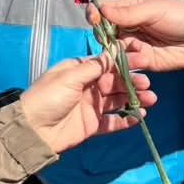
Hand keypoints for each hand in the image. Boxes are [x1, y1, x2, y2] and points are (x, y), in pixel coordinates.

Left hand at [17, 53, 153, 155]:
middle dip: (132, 81)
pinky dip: (126, 119)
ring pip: (117, 100)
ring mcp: (90, 106)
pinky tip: (139, 116)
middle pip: (114, 82)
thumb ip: (93, 67)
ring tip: (150, 99)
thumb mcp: (69, 77)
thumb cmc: (47, 97)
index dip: (124, 62)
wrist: (33, 130)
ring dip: (133, 98)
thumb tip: (112, 52)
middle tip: (147, 83)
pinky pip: (112, 121)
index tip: (142, 60)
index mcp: (79, 71)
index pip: (106, 63)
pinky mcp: (91, 124)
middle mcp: (86, 86)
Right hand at [96, 0, 183, 72]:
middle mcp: (127, 29)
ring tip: (119, 57)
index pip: (103, 12)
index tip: (92, 18)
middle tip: (107, 43)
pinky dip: (129, 65)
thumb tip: (101, 10)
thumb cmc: (181, 15)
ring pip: (114, 53)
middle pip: (104, 35)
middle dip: (102, 40)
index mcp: (127, 10)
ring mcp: (134, 47)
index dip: (95, 15)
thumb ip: (128, 13)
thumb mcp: (154, 10)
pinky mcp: (143, 63)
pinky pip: (129, 66)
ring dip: (113, 56)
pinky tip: (140, 61)